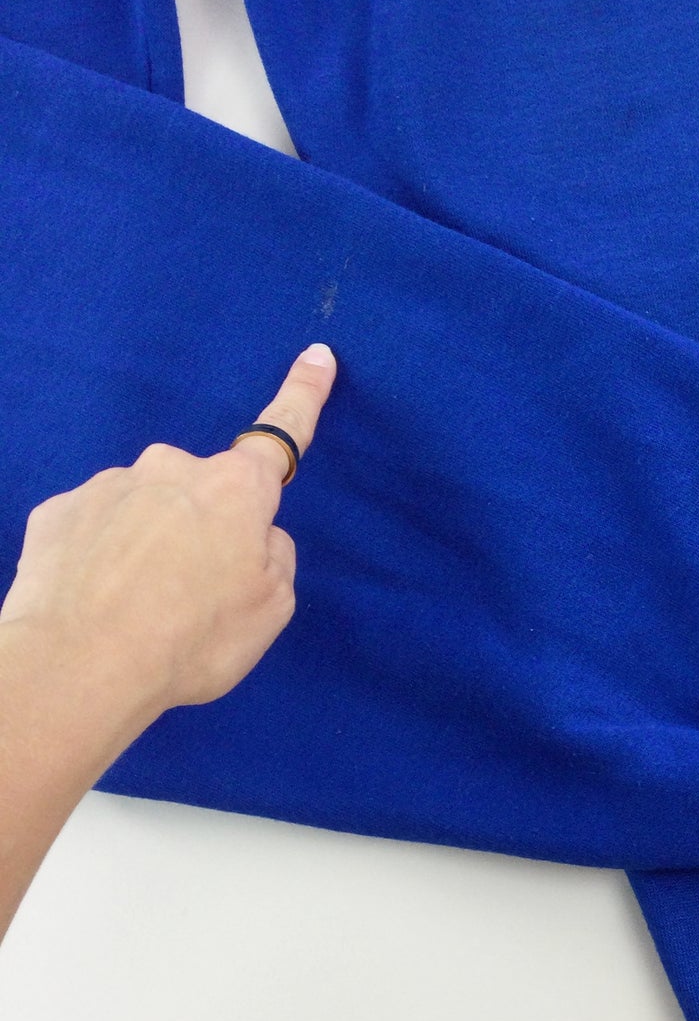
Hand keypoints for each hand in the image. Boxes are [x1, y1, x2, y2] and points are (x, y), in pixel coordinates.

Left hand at [0, 343, 335, 722]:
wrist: (80, 664)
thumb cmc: (193, 638)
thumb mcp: (271, 608)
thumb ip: (273, 559)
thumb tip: (254, 538)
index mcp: (238, 491)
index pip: (283, 432)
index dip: (304, 394)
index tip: (317, 356)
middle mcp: (173, 469)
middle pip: (205, 490)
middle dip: (206, 526)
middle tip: (197, 592)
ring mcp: (110, 485)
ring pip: (147, 508)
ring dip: (151, 544)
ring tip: (142, 608)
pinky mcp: (59, 512)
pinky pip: (96, 528)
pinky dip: (104, 558)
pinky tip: (101, 602)